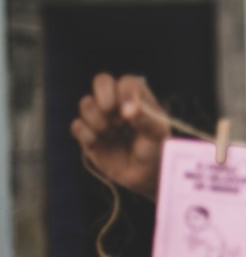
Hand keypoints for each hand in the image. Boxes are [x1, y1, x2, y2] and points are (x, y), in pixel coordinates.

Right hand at [70, 73, 169, 199]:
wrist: (145, 175)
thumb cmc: (155, 150)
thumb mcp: (158, 135)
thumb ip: (147, 120)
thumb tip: (129, 109)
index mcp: (138, 97)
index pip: (126, 82)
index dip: (124, 93)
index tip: (129, 114)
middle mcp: (117, 103)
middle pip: (101, 81)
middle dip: (105, 99)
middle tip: (117, 120)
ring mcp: (101, 117)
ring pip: (86, 103)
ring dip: (98, 120)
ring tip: (114, 134)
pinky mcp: (88, 134)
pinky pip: (77, 125)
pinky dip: (87, 135)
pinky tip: (99, 144)